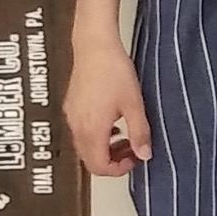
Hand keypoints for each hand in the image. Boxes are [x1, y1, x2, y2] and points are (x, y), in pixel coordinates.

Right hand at [64, 36, 152, 176]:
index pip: (100, 167)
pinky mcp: (71, 106)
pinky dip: (97, 135)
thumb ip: (140, 133)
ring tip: (125, 135)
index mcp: (92, 130)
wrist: (94, 45)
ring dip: (105, 148)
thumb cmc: (113, 70)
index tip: (135, 159)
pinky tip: (112, 121)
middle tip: (133, 149)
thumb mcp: (134, 104)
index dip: (119, 170)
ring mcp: (72, 116)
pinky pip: (81, 131)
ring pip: (85, 146)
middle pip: (91, 160)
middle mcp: (78, 127)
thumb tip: (145, 155)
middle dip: (113, 160)